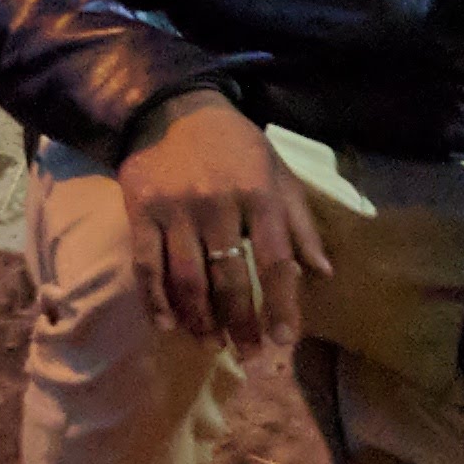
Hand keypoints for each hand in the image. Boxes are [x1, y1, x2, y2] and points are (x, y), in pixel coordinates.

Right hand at [118, 91, 334, 347]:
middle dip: (240, 324)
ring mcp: (175, 209)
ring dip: (199, 320)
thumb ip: (300, 225)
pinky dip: (155, 301)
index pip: (275, 261)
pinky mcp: (140, 211)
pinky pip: (146, 267)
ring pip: (187, 280)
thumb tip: (324, 272)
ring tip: (211, 345)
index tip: (284, 340)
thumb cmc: (237, 147)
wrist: (173, 108)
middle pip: (229, 279)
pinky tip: (168, 325)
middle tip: (248, 354)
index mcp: (260, 195)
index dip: (281, 304)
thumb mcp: (278, 175)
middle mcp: (217, 204)